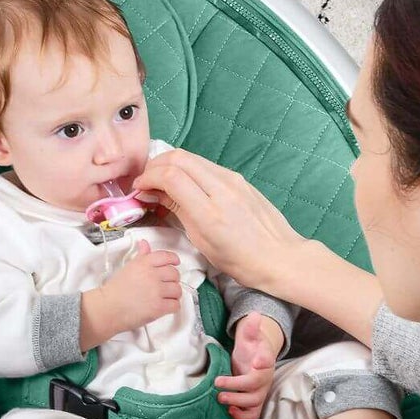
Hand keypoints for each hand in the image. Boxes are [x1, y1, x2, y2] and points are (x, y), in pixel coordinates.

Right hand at [92, 237, 180, 338]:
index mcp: (144, 263)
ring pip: (177, 290)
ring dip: (174, 294)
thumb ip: (140, 256)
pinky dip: (172, 307)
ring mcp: (156, 291)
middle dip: (173, 280)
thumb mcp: (127, 267)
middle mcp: (152, 275)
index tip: (175, 263)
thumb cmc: (115, 290)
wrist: (108, 308)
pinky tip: (165, 306)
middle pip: (175, 274)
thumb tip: (145, 244)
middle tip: (166, 284)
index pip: (166, 256)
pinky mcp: (158, 307)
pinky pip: (175, 305)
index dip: (173, 260)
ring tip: (165, 297)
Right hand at [133, 149, 305, 295]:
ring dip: (171, 164)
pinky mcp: (240, 179)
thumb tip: (156, 194)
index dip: (148, 178)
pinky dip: (189, 169)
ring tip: (161, 182)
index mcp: (209, 212)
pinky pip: (207, 165)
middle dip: (155, 165)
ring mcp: (233, 180)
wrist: (280, 256)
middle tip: (146, 181)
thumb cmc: (241, 260)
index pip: (171, 176)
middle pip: (179, 158)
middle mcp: (222, 189)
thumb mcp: (203, 242)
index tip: (139, 189)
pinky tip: (184, 185)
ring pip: (192, 158)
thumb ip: (179, 212)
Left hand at [217, 312, 281, 418]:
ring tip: (220, 398)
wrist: (255, 361)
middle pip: (255, 386)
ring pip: (254, 403)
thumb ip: (251, 328)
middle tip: (218, 384)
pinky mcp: (255, 403)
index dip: (264, 361)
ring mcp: (260, 393)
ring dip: (237, 403)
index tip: (257, 361)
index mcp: (264, 360)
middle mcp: (264, 378)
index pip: (267, 359)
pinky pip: (253, 415)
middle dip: (237, 387)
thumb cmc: (251, 349)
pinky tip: (229, 411)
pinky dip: (242, 417)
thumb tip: (254, 315)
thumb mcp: (249, 337)